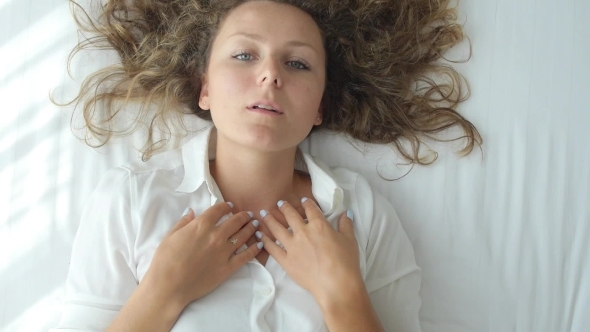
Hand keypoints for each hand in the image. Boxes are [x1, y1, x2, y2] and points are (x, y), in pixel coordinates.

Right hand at [143, 202, 262, 308]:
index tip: (230, 206)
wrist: (169, 286)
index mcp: (201, 225)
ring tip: (255, 225)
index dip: (226, 206)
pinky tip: (259, 244)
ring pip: (243, 235)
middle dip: (243, 216)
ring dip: (251, 228)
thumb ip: (183, 223)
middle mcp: (216, 236)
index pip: (219, 210)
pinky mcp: (228, 267)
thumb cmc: (165, 261)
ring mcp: (224, 252)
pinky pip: (246, 256)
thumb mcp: (170, 236)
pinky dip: (255, 249)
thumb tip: (191, 212)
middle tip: (248, 215)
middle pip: (235, 221)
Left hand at [256, 198, 361, 304]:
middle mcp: (303, 232)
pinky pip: (272, 248)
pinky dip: (264, 241)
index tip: (303, 200)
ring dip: (270, 220)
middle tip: (279, 203)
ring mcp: (292, 246)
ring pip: (277, 229)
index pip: (310, 209)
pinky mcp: (286, 261)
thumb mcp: (350, 240)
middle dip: (284, 207)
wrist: (335, 284)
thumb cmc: (345, 262)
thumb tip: (345, 213)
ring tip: (263, 214)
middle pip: (290, 215)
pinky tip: (260, 235)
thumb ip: (346, 225)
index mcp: (319, 225)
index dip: (306, 203)